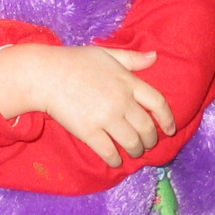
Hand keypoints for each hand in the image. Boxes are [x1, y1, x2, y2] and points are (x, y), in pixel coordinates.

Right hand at [0, 44, 175, 167]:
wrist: (45, 75)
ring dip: (136, 151)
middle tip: (148, 144)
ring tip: (134, 153)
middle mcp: (122, 101)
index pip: (158, 103)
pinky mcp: (89, 132)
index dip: (168, 119)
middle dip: (151, 140)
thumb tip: (155, 56)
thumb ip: (132, 59)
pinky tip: (115, 161)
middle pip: (147, 128)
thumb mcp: (107, 54)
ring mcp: (106, 118)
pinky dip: (115, 160)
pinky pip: (109, 152)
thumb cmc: (75, 61)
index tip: (170, 129)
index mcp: (128, 81)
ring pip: (132, 143)